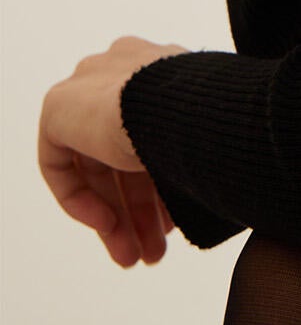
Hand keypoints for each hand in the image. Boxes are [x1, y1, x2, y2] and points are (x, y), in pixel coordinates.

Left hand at [38, 35, 189, 267]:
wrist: (176, 106)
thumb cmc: (208, 121)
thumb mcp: (209, 139)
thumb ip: (198, 154)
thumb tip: (218, 188)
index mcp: (163, 66)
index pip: (152, 135)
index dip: (161, 186)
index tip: (175, 222)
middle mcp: (124, 70)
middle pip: (123, 155)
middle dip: (140, 210)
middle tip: (153, 251)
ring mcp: (90, 87)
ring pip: (98, 166)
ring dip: (117, 216)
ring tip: (135, 258)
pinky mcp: (59, 107)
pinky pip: (63, 163)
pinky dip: (82, 200)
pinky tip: (108, 225)